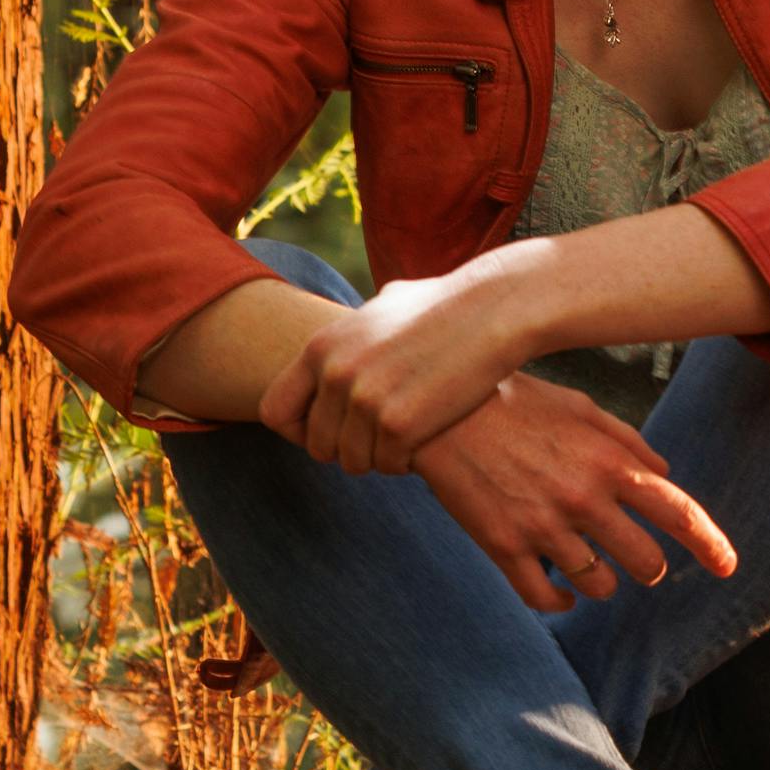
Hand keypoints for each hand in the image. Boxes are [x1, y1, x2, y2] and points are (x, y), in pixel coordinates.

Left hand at [260, 258, 536, 474]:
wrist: (495, 309)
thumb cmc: (448, 304)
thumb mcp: (385, 305)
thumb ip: (355, 332)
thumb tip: (347, 337)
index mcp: (321, 347)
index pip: (274, 411)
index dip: (299, 430)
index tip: (329, 431)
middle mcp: (334, 374)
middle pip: (318, 446)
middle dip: (347, 449)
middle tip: (381, 436)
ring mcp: (365, 402)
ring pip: (353, 462)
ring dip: (379, 457)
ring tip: (409, 434)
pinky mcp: (400, 425)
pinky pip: (389, 465)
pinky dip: (408, 460)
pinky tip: (429, 436)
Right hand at [411, 375, 738, 613]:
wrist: (439, 413)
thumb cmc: (515, 403)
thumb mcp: (579, 408)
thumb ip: (627, 441)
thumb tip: (664, 473)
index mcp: (609, 462)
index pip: (678, 511)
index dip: (710, 544)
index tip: (728, 567)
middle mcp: (584, 498)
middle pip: (645, 561)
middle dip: (648, 567)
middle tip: (637, 561)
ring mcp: (544, 526)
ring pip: (599, 585)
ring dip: (602, 583)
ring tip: (587, 565)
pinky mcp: (504, 546)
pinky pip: (545, 598)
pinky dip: (559, 601)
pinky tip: (560, 593)